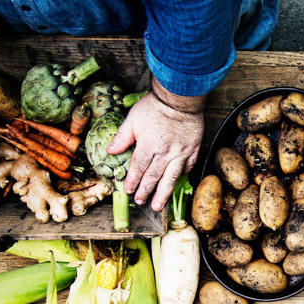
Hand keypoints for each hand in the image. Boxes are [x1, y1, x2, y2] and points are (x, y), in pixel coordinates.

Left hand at [108, 87, 203, 211]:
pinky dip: (183, 174)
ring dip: (163, 193)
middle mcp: (164, 153)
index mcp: (148, 146)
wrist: (180, 98)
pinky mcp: (193, 149)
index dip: (132, 181)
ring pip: (170, 178)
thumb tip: (110, 152)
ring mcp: (180, 153)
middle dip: (145, 191)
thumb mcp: (132, 119)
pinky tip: (178, 180)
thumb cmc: (154, 106)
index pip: (138, 169)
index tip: (128, 190)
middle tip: (141, 202)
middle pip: (153, 177)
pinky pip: (188, 166)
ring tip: (158, 205)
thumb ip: (122, 137)